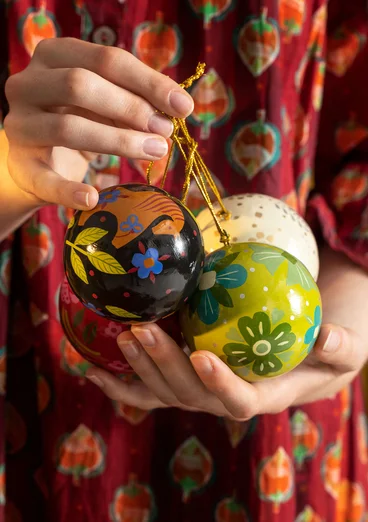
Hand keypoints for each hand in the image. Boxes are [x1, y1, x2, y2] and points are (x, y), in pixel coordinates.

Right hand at [4, 38, 192, 209]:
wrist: (33, 158)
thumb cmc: (76, 119)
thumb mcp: (102, 102)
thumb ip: (131, 100)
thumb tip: (174, 110)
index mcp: (54, 56)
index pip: (105, 59)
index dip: (148, 82)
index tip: (184, 106)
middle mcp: (28, 85)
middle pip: (80, 85)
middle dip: (131, 108)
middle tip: (166, 131)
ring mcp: (20, 126)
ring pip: (68, 128)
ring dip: (118, 141)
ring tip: (156, 151)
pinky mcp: (21, 167)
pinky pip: (46, 180)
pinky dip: (70, 191)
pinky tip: (93, 197)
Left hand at [85, 321, 365, 418]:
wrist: (297, 360)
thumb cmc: (321, 354)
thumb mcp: (343, 349)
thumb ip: (340, 347)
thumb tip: (328, 336)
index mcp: (263, 394)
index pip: (240, 400)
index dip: (220, 384)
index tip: (202, 357)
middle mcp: (225, 398)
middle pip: (189, 393)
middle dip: (163, 365)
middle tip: (141, 330)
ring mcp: (200, 392)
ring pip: (164, 391)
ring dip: (139, 367)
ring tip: (122, 335)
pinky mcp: (183, 382)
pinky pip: (148, 392)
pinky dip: (120, 386)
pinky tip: (92, 370)